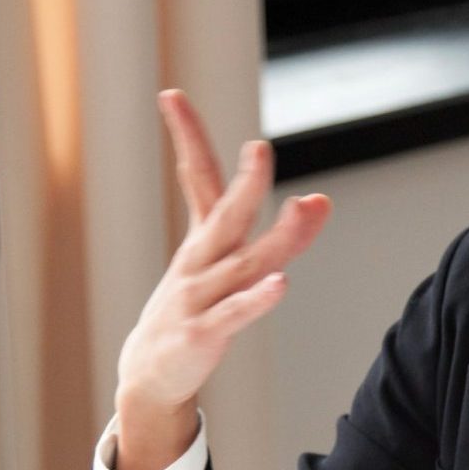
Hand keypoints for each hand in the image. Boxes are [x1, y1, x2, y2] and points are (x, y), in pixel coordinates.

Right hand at [112, 90, 330, 469]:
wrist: (149, 374)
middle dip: (245, 183)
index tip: (170, 95)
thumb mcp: (226, 267)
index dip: (186, 137)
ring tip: (304, 208)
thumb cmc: (192, 312)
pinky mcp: (202, 334)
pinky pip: (234, 314)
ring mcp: (198, 298)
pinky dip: (257, 299)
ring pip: (241, 263)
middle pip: (225, 216)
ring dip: (275, 238)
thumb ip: (274, 234)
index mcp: (201, 241)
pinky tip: (281, 284)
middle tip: (259, 148)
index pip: (194, 178)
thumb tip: (319, 199)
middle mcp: (198, 263)